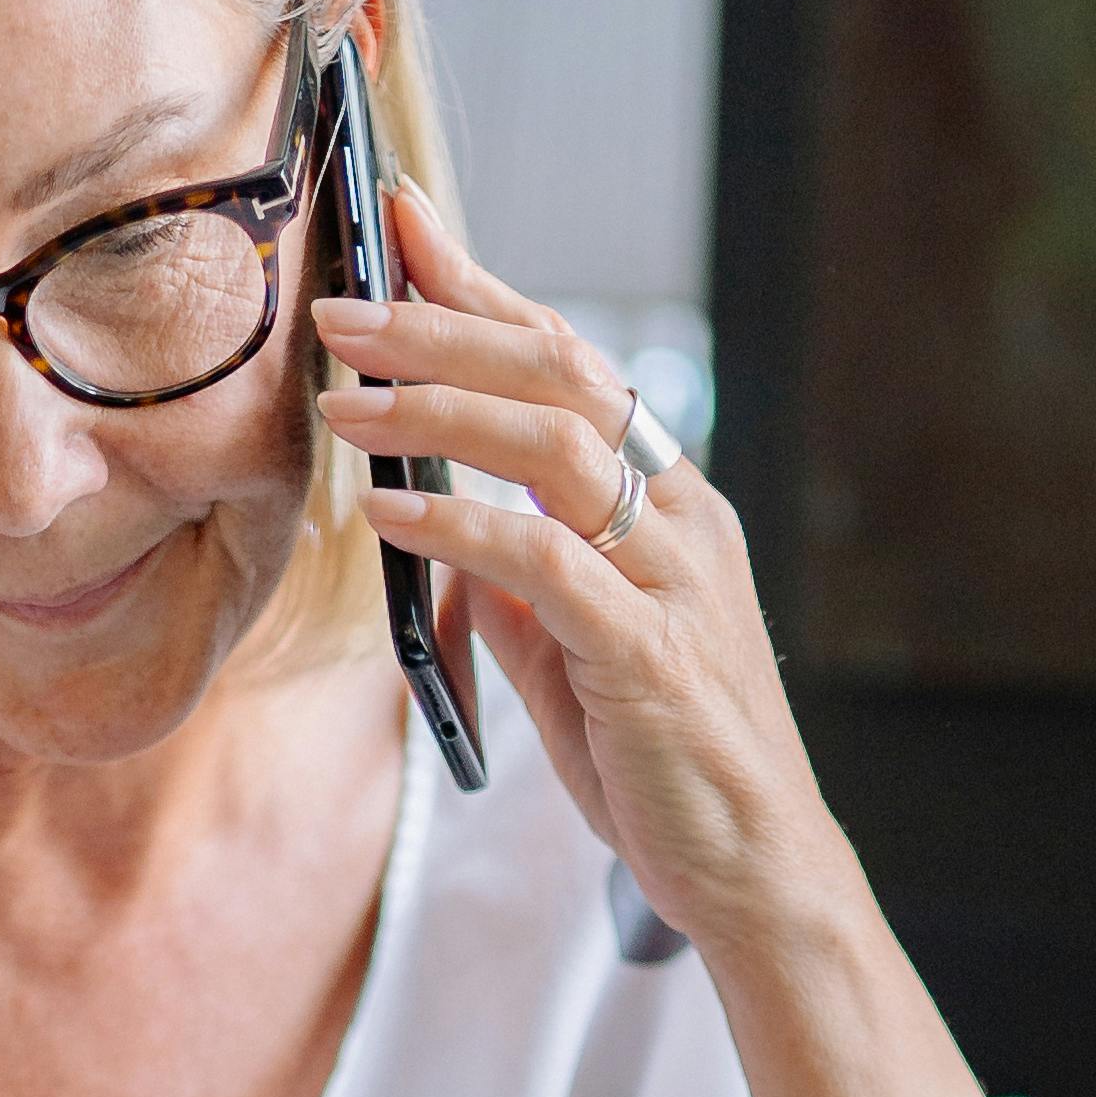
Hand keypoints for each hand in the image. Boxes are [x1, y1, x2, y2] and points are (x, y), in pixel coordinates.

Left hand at [311, 189, 842, 958]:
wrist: (754, 872)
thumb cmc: (665, 766)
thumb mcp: (578, 655)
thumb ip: (521, 585)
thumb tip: (443, 528)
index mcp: (670, 505)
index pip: (570, 363)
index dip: (485, 287)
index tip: (407, 224)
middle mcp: (682, 520)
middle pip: (560, 376)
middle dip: (442, 326)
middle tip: (341, 309)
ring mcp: (673, 580)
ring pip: (555, 446)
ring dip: (438, 409)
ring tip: (344, 402)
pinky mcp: (648, 652)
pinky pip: (543, 560)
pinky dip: (459, 525)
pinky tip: (389, 513)